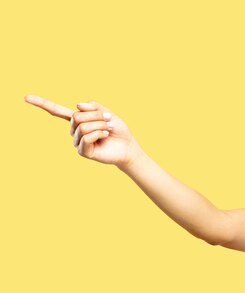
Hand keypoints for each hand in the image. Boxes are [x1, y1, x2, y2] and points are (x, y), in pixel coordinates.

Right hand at [24, 95, 141, 167]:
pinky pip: (86, 137)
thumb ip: (93, 107)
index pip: (56, 111)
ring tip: (108, 129)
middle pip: (76, 116)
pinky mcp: (83, 151)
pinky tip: (105, 135)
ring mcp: (77, 141)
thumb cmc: (117, 130)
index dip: (42, 103)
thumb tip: (76, 105)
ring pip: (82, 126)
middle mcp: (74, 130)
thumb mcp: (107, 113)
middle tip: (108, 120)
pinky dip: (99, 133)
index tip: (26, 98)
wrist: (127, 146)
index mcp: (77, 119)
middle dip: (96, 116)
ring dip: (99, 124)